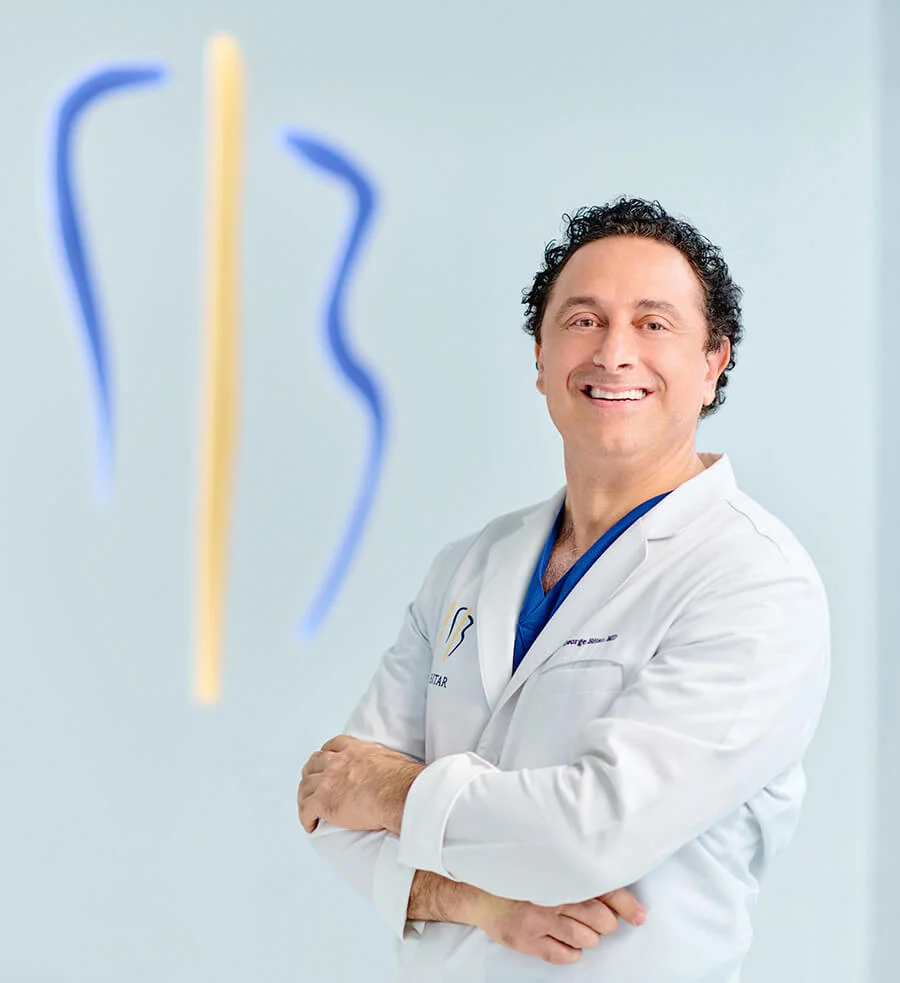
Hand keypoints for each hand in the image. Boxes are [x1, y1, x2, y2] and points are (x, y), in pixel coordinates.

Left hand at [298, 735, 424, 833]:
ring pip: (305, 786)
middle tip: (312, 785)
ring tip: (307, 808)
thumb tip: (400, 774)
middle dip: (310, 773)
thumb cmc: (402, 780)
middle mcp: (338, 761)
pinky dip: (305, 818)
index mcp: (355, 750)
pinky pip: (305, 810)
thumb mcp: (394, 761)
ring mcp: (328, 780)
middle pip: (314, 763)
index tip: (325, 762)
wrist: (397, 793)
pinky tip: (310, 826)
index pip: (333, 745)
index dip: (325, 755)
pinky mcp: (323, 801)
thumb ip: (387, 764)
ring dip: (304, 797)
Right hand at [474, 888, 645, 965]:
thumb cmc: (517, 878)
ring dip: (588, 938)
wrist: (479, 891)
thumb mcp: (546, 867)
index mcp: (560, 874)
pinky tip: (564, 941)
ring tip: (576, 928)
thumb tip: (608, 889)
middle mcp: (551, 895)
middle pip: (600, 918)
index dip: (625, 905)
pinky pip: (565, 956)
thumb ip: (573, 873)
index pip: (604, 889)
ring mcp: (539, 919)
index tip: (639, 916)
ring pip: (586, 939)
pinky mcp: (528, 940)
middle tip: (600, 920)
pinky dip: (572, 952)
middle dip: (605, 923)